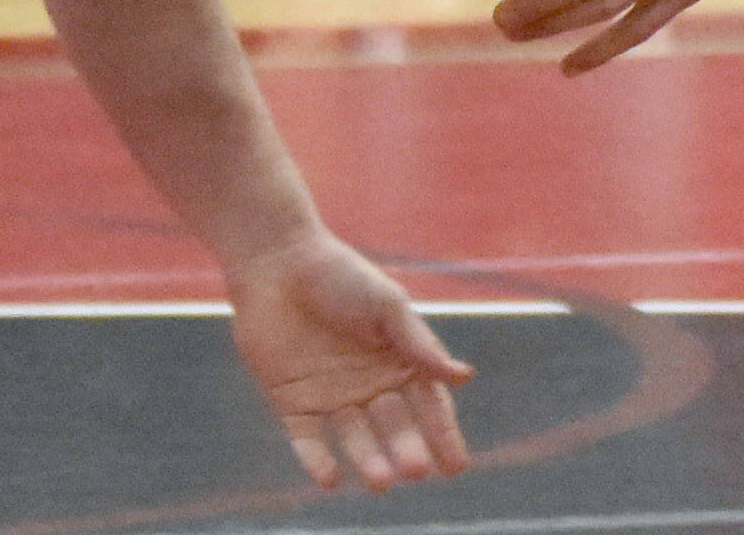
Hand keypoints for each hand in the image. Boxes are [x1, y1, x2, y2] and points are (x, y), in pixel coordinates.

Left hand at [227, 233, 473, 491]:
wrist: (278, 263)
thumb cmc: (341, 276)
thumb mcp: (387, 307)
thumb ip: (420, 345)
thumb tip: (464, 377)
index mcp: (400, 359)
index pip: (429, 404)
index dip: (443, 434)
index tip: (456, 467)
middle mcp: (370, 384)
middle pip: (395, 426)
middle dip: (407, 449)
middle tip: (415, 471)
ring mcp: (332, 395)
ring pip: (355, 438)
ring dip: (368, 460)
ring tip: (380, 480)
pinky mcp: (292, 402)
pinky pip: (308, 440)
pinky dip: (318, 461)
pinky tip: (331, 478)